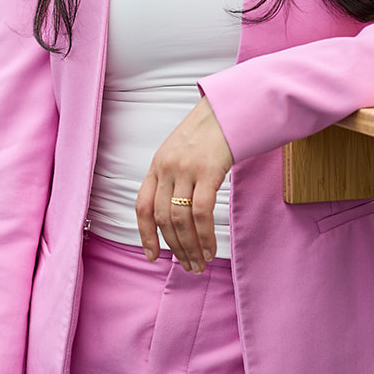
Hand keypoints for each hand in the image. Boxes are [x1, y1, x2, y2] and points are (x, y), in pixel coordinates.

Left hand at [136, 97, 233, 272]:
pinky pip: (201, 213)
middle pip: (163, 218)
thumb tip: (176, 212)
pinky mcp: (208, 170)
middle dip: (175, 247)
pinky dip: (205, 236)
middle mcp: (167, 167)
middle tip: (187, 266)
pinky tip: (211, 248)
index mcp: (157, 164)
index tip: (152, 256)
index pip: (143, 205)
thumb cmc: (210, 132)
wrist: (230, 106)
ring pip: (180, 220)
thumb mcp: (182, 151)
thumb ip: (174, 176)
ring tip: (200, 263)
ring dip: (190, 247)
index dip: (145, 234)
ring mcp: (186, 169)